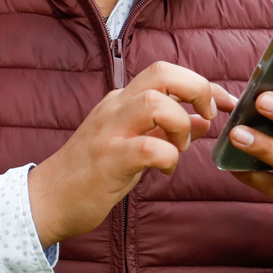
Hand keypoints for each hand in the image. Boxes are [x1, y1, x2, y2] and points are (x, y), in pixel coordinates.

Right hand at [27, 62, 235, 245]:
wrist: (47, 201)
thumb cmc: (93, 175)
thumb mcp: (135, 146)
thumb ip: (168, 130)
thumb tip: (203, 122)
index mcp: (122, 101)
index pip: (167, 73)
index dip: (203, 84)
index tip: (225, 103)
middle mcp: (115, 108)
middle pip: (162, 72)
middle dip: (197, 88)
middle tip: (207, 117)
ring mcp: (109, 132)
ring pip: (154, 102)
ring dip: (180, 123)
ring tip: (179, 147)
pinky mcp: (107, 160)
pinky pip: (147, 147)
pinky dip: (167, 157)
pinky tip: (164, 170)